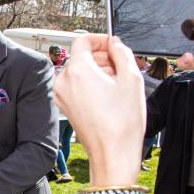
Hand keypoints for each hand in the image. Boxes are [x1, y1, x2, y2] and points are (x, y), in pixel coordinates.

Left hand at [55, 35, 143, 185]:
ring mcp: (62, 95)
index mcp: (77, 70)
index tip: (113, 45)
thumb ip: (122, 53)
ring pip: (78, 71)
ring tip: (116, 83)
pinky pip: (75, 86)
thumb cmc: (121, 123)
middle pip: (81, 56)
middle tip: (121, 65)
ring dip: (96, 71)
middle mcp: (64, 81)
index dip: (101, 40)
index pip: (83, 40)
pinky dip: (89, 84)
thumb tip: (115, 44)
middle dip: (101, 57)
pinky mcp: (65, 106)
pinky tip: (107, 95)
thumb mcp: (132, 79)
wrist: (112, 153)